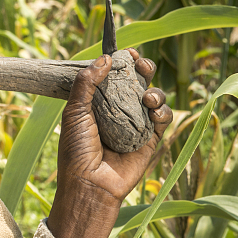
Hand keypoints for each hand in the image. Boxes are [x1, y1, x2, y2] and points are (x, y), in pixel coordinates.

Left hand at [48, 49, 172, 237]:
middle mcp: (118, 111)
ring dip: (155, 91)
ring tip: (147, 98)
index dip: (122, 62)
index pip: (114, 75)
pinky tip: (154, 113)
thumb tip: (105, 57)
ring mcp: (136, 124)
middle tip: (142, 65)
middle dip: (144, 68)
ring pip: (154, 97)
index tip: (126, 52)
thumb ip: (87, 83)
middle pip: (138, 81)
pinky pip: (164, 119)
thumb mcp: (74, 113)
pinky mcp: (150, 139)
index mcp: (98, 103)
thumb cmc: (77, 150)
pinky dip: (163, 112)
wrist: (90, 184)